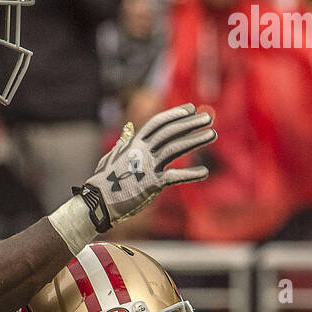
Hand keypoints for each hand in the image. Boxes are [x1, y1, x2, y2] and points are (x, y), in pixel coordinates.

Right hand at [74, 105, 215, 232]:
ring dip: (195, 140)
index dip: (175, 114)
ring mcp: (147, 166)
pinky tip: (204, 172)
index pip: (158, 123)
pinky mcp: (152, 183)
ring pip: (175, 148)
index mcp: (133, 143)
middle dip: (190, 123)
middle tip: (208, 117)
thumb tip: (128, 131)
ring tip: (212, 134)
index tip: (191, 109)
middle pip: (170, 132)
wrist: (98, 202)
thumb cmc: (104, 182)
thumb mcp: (112, 157)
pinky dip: (190, 174)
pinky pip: (175, 176)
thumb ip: (123, 144)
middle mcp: (142, 151)